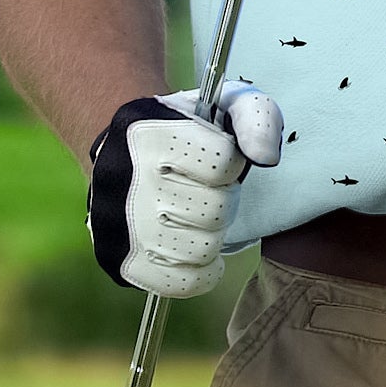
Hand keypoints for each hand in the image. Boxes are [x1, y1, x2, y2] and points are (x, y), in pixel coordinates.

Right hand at [86, 79, 283, 296]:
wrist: (124, 149)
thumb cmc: (188, 127)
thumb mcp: (226, 103)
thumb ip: (258, 117)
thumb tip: (266, 158)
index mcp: (151, 134)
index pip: (223, 164)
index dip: (232, 162)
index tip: (219, 158)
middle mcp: (127, 181)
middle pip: (214, 210)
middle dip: (223, 198)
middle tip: (208, 189)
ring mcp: (119, 227)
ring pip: (201, 250)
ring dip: (212, 234)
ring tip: (199, 216)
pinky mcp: (120, 262)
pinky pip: (181, 284)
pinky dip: (201, 272)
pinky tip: (197, 248)